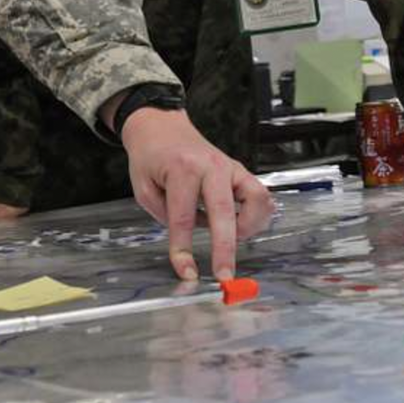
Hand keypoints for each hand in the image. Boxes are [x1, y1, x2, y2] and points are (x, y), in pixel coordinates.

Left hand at [116, 107, 272, 282]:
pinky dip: (257, 215)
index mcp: (181, 169)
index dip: (184, 249)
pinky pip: (260, 195)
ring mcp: (230, 167)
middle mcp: (210, 166)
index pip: (183, 217)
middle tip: (225, 276)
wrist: (161, 127)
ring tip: (232, 240)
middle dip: (225, 248)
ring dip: (248, 227)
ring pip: (255, 200)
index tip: (186, 272)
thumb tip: (189, 240)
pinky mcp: (241, 171)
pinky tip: (241, 225)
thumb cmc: (150, 157)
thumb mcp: (143, 187)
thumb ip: (164, 215)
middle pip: (224, 212)